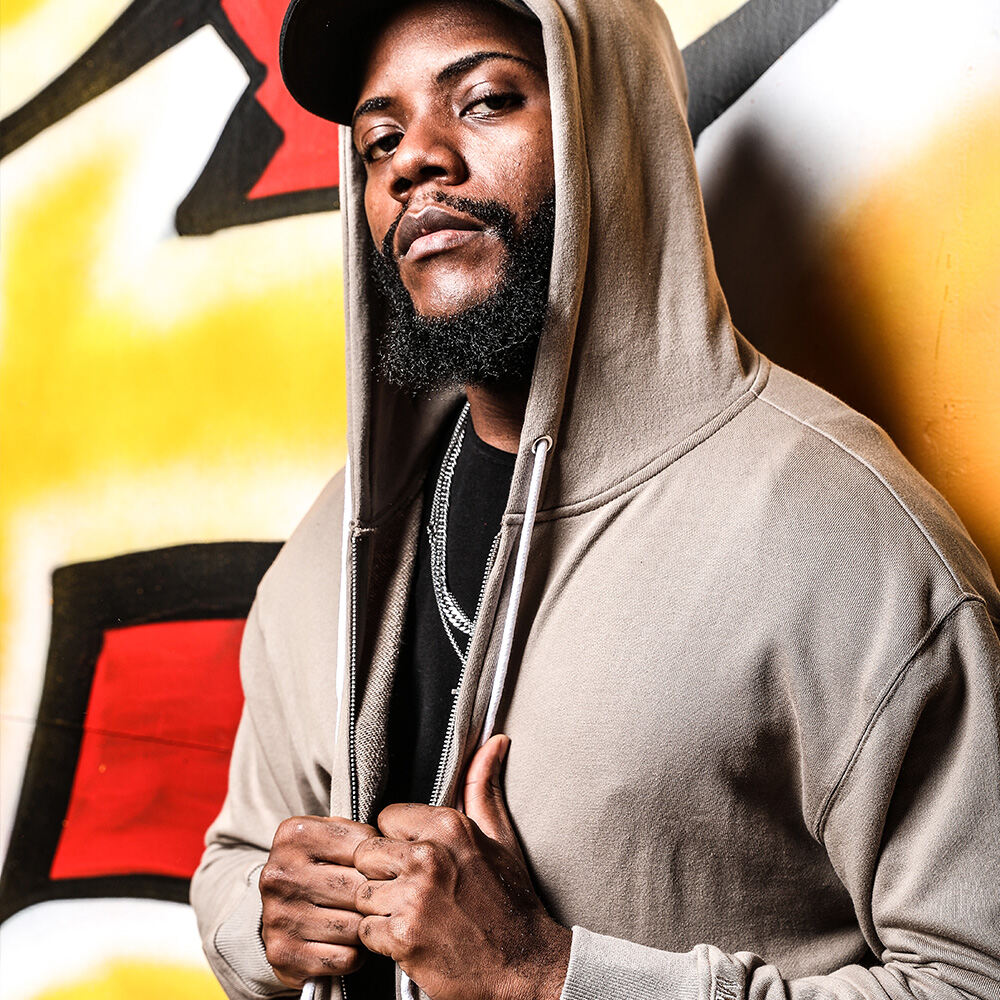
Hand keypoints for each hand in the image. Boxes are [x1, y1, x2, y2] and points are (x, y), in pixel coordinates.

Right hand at [259, 815, 378, 987]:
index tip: (378, 868)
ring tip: (359, 920)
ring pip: (356, 926)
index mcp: (294, 835)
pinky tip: (345, 943)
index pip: (363, 846)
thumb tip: (397, 852)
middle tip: (377, 900)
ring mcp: (279, 916)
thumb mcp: (330, 839)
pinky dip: (354, 954)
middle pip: (360, 888)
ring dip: (366, 927)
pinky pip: (346, 957)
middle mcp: (281, 874)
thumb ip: (361, 837)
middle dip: (375, 897)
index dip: (379, 860)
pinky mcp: (284, 955)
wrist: (273, 914)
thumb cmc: (315, 870)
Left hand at [352, 735, 571, 999]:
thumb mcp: (501, 839)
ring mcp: (415, 897)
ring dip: (380, 912)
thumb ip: (483, 788)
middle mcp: (429, 856)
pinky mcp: (404, 936)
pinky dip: (383, 942)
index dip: (397, 844)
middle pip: (367, 854)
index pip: (387, 819)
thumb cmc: (511, 904)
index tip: (416, 864)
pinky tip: (412, 942)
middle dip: (382, 877)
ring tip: (414, 919)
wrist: (526, 968)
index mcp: (450, 826)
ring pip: (362, 894)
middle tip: (411, 895)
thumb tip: (494, 741)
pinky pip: (365, 932)